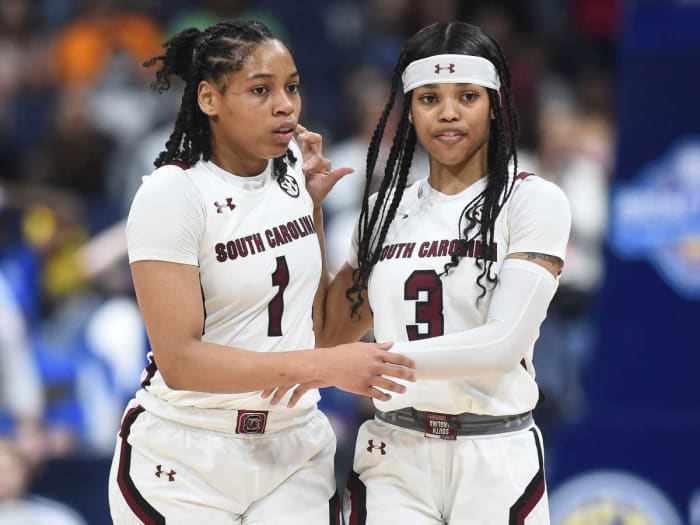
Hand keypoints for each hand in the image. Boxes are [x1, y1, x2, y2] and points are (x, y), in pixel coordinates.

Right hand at [262, 341, 415, 407]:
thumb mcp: (361, 346)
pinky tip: (388, 397)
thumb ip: (378, 347)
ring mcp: (369, 378)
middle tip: (414, 378)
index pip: (397, 357)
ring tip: (403, 389)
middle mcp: (374, 366)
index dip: (408, 362)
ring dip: (399, 388)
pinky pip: (377, 394)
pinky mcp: (362, 388)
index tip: (414, 365)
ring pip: (390, 385)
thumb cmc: (343, 353)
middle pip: (397, 372)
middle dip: (408, 376)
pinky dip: (385, 396)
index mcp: (375, 354)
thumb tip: (390, 344)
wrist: (327, 365)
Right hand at [296, 124, 352, 206]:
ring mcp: (304, 157)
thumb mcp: (327, 185)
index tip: (304, 170)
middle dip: (309, 136)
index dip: (312, 161)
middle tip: (302, 136)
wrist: (306, 200)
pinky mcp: (295, 159)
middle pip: (315, 140)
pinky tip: (287, 134)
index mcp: (322, 163)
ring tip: (296, 128)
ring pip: (305, 141)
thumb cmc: (318, 193)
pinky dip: (292, 139)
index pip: (319, 156)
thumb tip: (352, 169)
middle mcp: (314, 157)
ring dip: (302, 133)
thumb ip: (337, 175)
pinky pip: (295, 146)